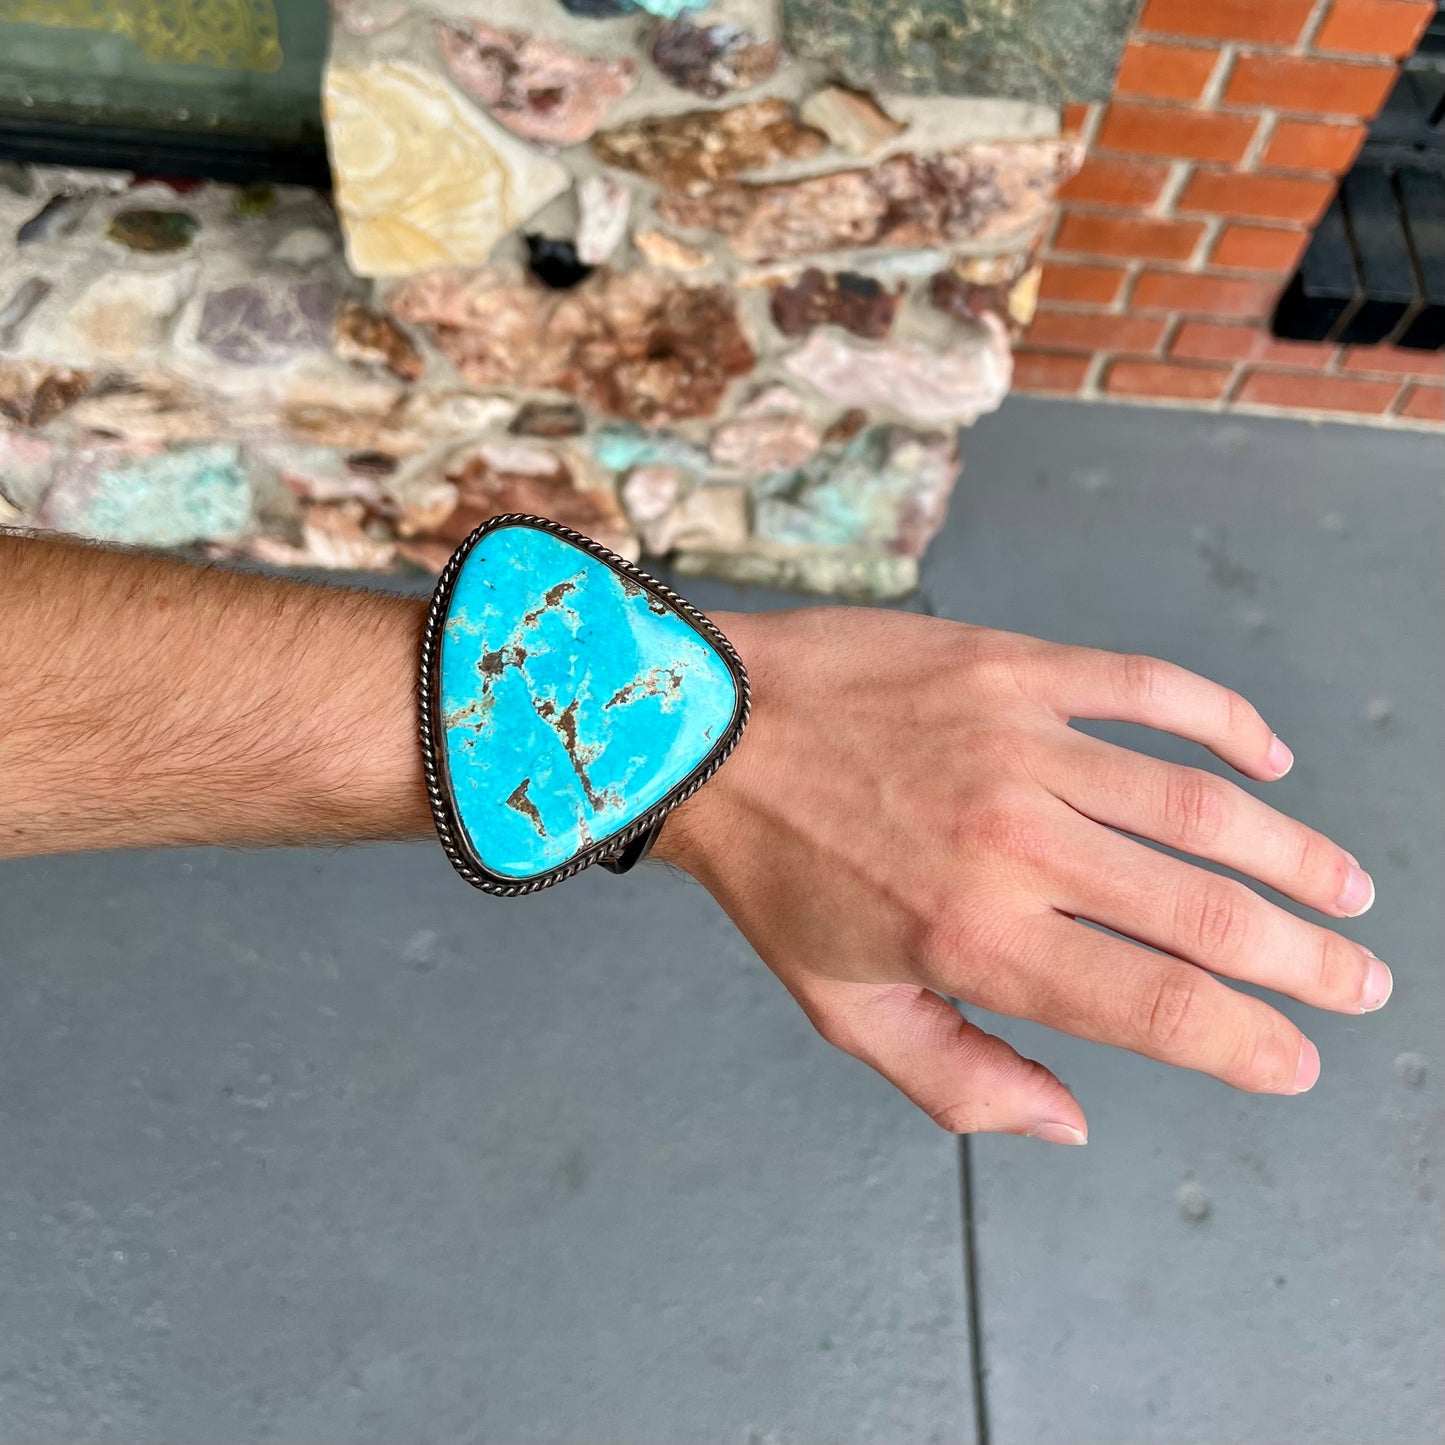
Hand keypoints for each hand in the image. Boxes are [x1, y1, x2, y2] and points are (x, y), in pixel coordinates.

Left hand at [659, 608, 1386, 1142]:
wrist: (707, 733)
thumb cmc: (774, 873)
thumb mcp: (844, 1007)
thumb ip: (958, 1077)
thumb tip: (1071, 1118)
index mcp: (974, 939)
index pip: (1156, 1008)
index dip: (1247, 1043)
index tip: (1296, 1059)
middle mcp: (1014, 845)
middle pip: (1206, 915)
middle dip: (1305, 961)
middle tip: (1359, 982)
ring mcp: (1020, 745)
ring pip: (1202, 804)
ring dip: (1293, 853)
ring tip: (1343, 889)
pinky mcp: (1014, 668)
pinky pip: (1149, 688)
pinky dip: (1225, 721)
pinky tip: (1266, 756)